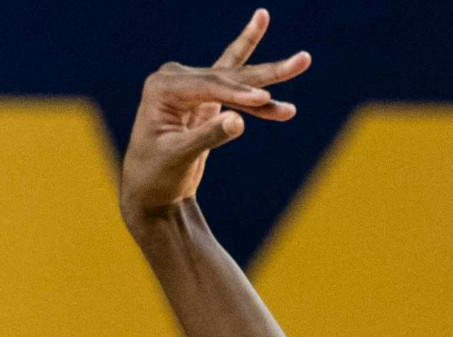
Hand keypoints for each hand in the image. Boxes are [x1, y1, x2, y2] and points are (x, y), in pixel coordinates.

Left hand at [119, 9, 308, 226]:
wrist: (149, 189)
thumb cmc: (157, 174)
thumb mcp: (179, 157)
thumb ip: (208, 136)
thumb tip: (239, 120)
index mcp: (162, 87)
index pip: (209, 86)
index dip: (238, 94)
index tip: (265, 100)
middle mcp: (176, 78)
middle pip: (228, 75)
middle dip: (266, 74)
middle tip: (303, 59)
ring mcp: (191, 84)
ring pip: (237, 78)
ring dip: (270, 78)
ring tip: (303, 60)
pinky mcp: (205, 95)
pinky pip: (234, 81)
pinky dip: (258, 84)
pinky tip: (264, 32)